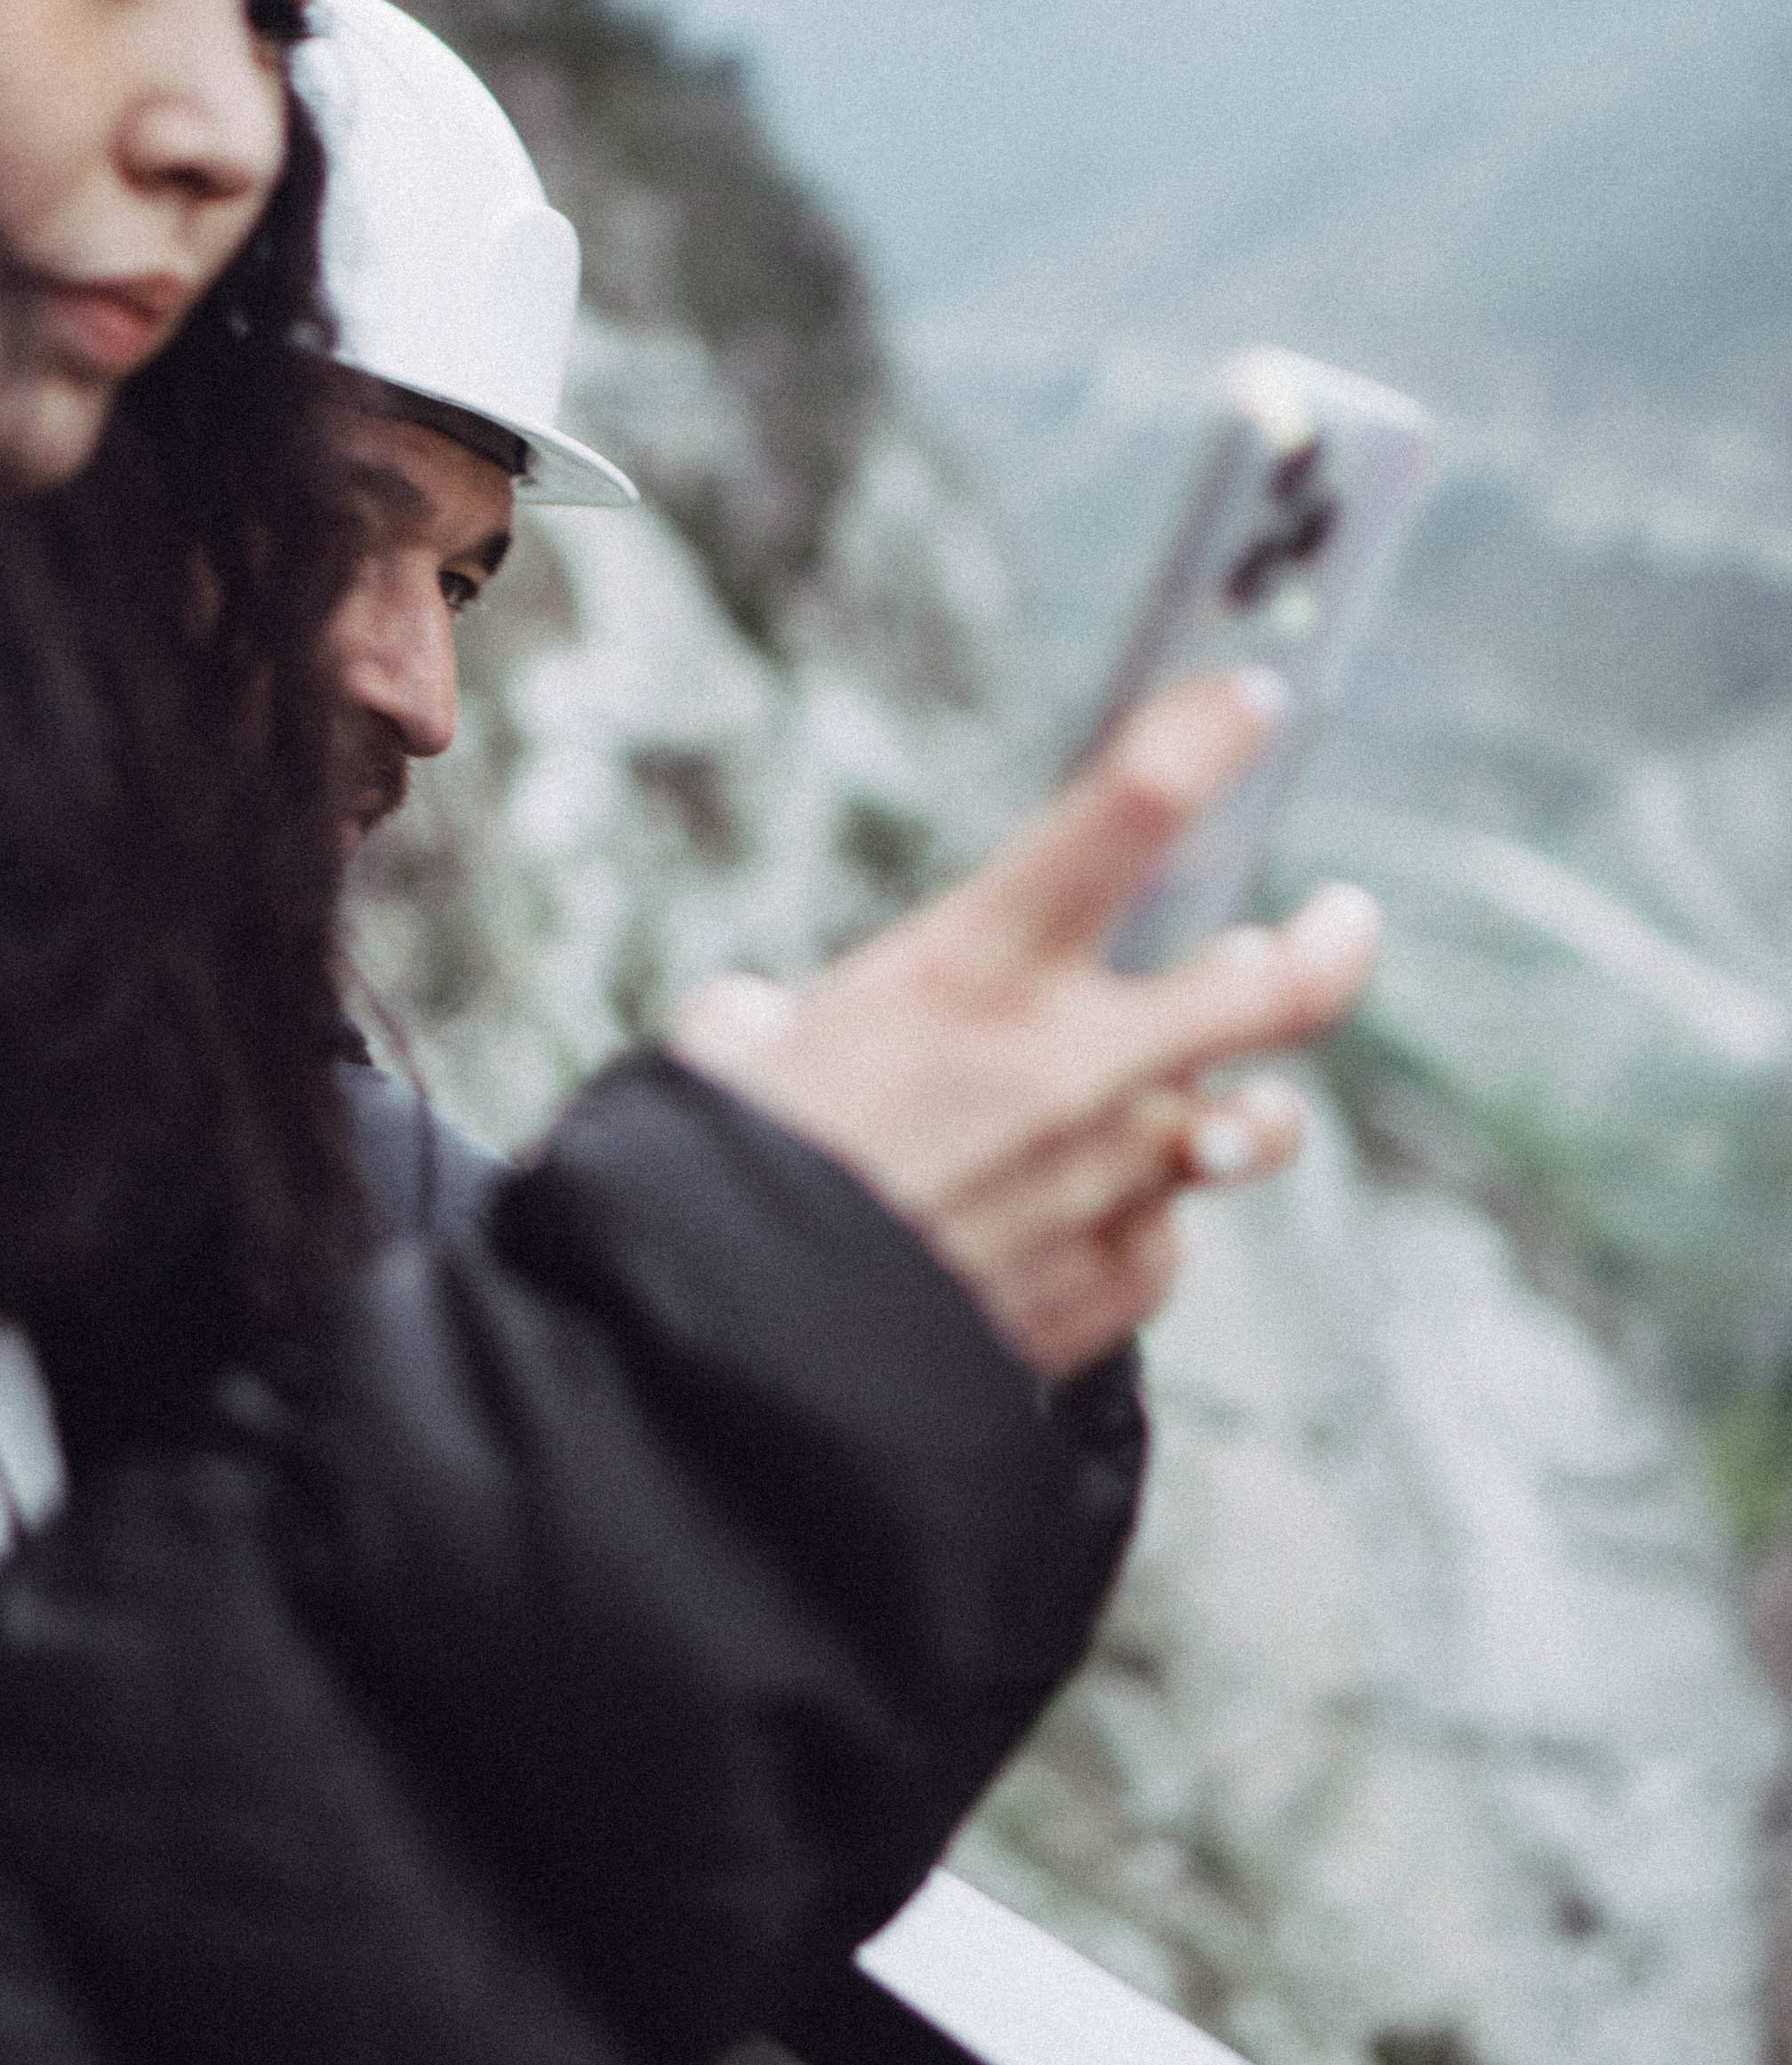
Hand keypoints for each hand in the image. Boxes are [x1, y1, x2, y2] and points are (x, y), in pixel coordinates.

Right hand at [670, 674, 1378, 1376]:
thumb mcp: (737, 1053)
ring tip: (1228, 1112)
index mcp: (971, 971)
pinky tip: (1065, 1237)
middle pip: (1279, 989)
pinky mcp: (1107, 1288)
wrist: (735, 1369)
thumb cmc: (721, 1189)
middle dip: (1333, 947)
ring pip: (1242, 1129)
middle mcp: (1068, 1068)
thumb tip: (772, 1029)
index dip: (1207, 737)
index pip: (1129, 815)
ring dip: (1235, 1116)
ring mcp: (1106, 1184)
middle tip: (1343, 924)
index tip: (1251, 695)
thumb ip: (796, 1020)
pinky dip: (1129, 1231)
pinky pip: (1161, 1244)